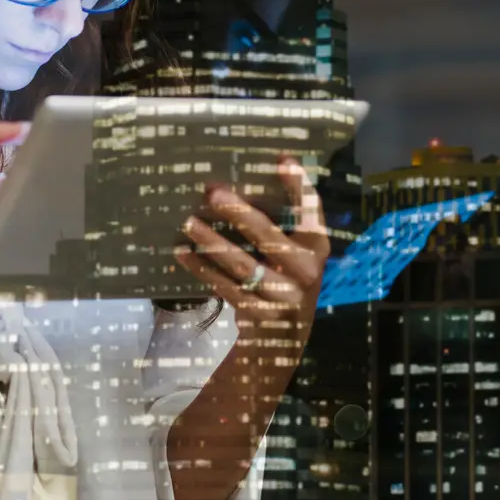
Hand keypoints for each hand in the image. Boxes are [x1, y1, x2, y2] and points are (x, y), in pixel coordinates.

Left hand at [172, 154, 328, 348]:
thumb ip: (277, 224)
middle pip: (270, 238)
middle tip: (212, 192)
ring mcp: (283, 296)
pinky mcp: (259, 314)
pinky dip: (201, 269)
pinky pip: (225, 287)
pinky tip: (182, 253)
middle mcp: (305, 271)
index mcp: (316, 247)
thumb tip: (236, 183)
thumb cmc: (284, 278)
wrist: (284, 338)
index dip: (299, 187)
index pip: (311, 212)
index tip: (282, 161)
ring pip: (242, 265)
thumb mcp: (292, 253)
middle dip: (240, 213)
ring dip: (212, 242)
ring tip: (188, 223)